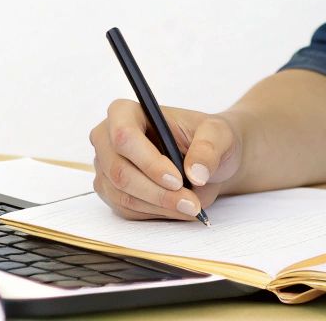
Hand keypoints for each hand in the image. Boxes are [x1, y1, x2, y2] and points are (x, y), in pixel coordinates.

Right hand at [88, 98, 242, 220]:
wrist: (207, 161)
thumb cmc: (208, 139)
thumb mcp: (219, 134)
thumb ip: (209, 149)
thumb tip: (196, 173)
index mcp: (126, 112)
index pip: (124, 136)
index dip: (148, 161)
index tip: (177, 180)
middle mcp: (107, 138)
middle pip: (120, 171)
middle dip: (157, 192)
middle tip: (191, 203)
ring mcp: (106, 167)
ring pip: (123, 196)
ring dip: (159, 206)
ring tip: (191, 207)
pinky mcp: (111, 192)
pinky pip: (127, 210)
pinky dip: (156, 213)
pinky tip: (178, 207)